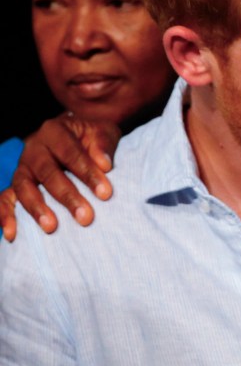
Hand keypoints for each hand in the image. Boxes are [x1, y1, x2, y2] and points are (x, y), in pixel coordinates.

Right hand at [1, 115, 120, 241]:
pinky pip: (5, 198)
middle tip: (86, 218)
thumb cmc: (92, 136)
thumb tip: (104, 165)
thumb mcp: (102, 132)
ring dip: (36, 209)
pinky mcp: (17, 183)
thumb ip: (103, 145)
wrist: (76, 133)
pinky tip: (12, 234)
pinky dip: (5, 215)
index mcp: (54, 131)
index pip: (71, 154)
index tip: (106, 194)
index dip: (88, 174)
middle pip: (47, 173)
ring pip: (23, 187)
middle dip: (67, 196)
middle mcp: (34, 148)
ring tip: (51, 228)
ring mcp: (23, 167)